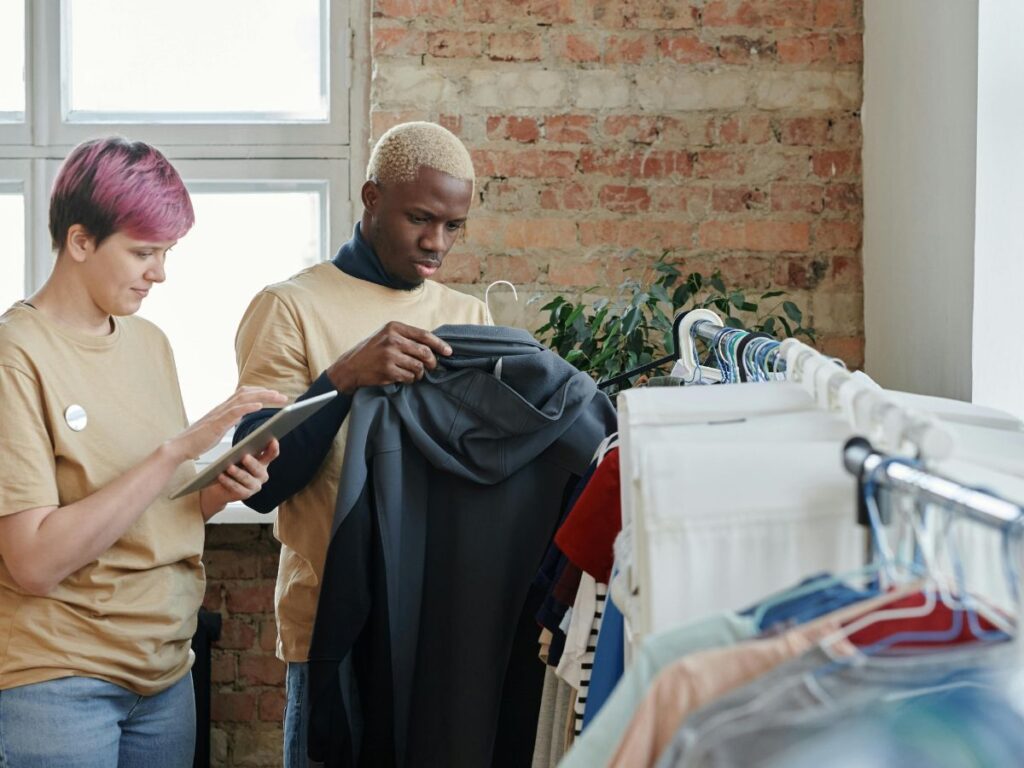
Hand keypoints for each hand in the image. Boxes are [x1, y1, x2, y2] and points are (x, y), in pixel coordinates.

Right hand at [167, 386, 287, 461]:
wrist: (180, 447)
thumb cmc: (198, 440)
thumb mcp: (218, 427)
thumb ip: (229, 419)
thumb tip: (240, 415)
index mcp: (223, 409)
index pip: (244, 394)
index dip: (259, 392)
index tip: (274, 394)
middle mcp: (222, 408)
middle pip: (247, 393)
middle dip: (266, 393)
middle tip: (283, 397)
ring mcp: (219, 414)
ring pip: (243, 399)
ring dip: (262, 397)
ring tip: (277, 397)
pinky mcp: (216, 424)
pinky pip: (234, 412)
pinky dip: (248, 407)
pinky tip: (259, 407)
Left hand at [199, 439, 279, 517]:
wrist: (221, 488)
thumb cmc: (232, 468)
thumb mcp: (239, 457)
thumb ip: (244, 450)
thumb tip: (244, 443)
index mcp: (263, 463)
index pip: (272, 454)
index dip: (273, 448)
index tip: (272, 440)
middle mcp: (262, 475)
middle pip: (259, 468)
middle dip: (252, 463)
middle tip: (245, 457)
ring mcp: (255, 486)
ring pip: (247, 479)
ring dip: (238, 473)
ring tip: (229, 467)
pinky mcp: (245, 495)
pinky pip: (236, 488)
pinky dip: (228, 481)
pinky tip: (221, 476)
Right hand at [326, 322, 451, 393]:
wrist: (351, 366)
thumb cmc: (373, 351)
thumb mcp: (387, 336)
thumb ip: (407, 337)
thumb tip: (434, 345)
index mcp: (394, 327)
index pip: (424, 335)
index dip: (439, 344)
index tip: (449, 352)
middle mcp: (392, 339)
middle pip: (424, 352)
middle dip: (432, 362)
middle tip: (432, 367)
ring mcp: (389, 355)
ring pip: (418, 367)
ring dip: (420, 373)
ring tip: (414, 373)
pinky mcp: (387, 370)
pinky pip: (409, 377)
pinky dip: (410, 380)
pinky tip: (404, 377)